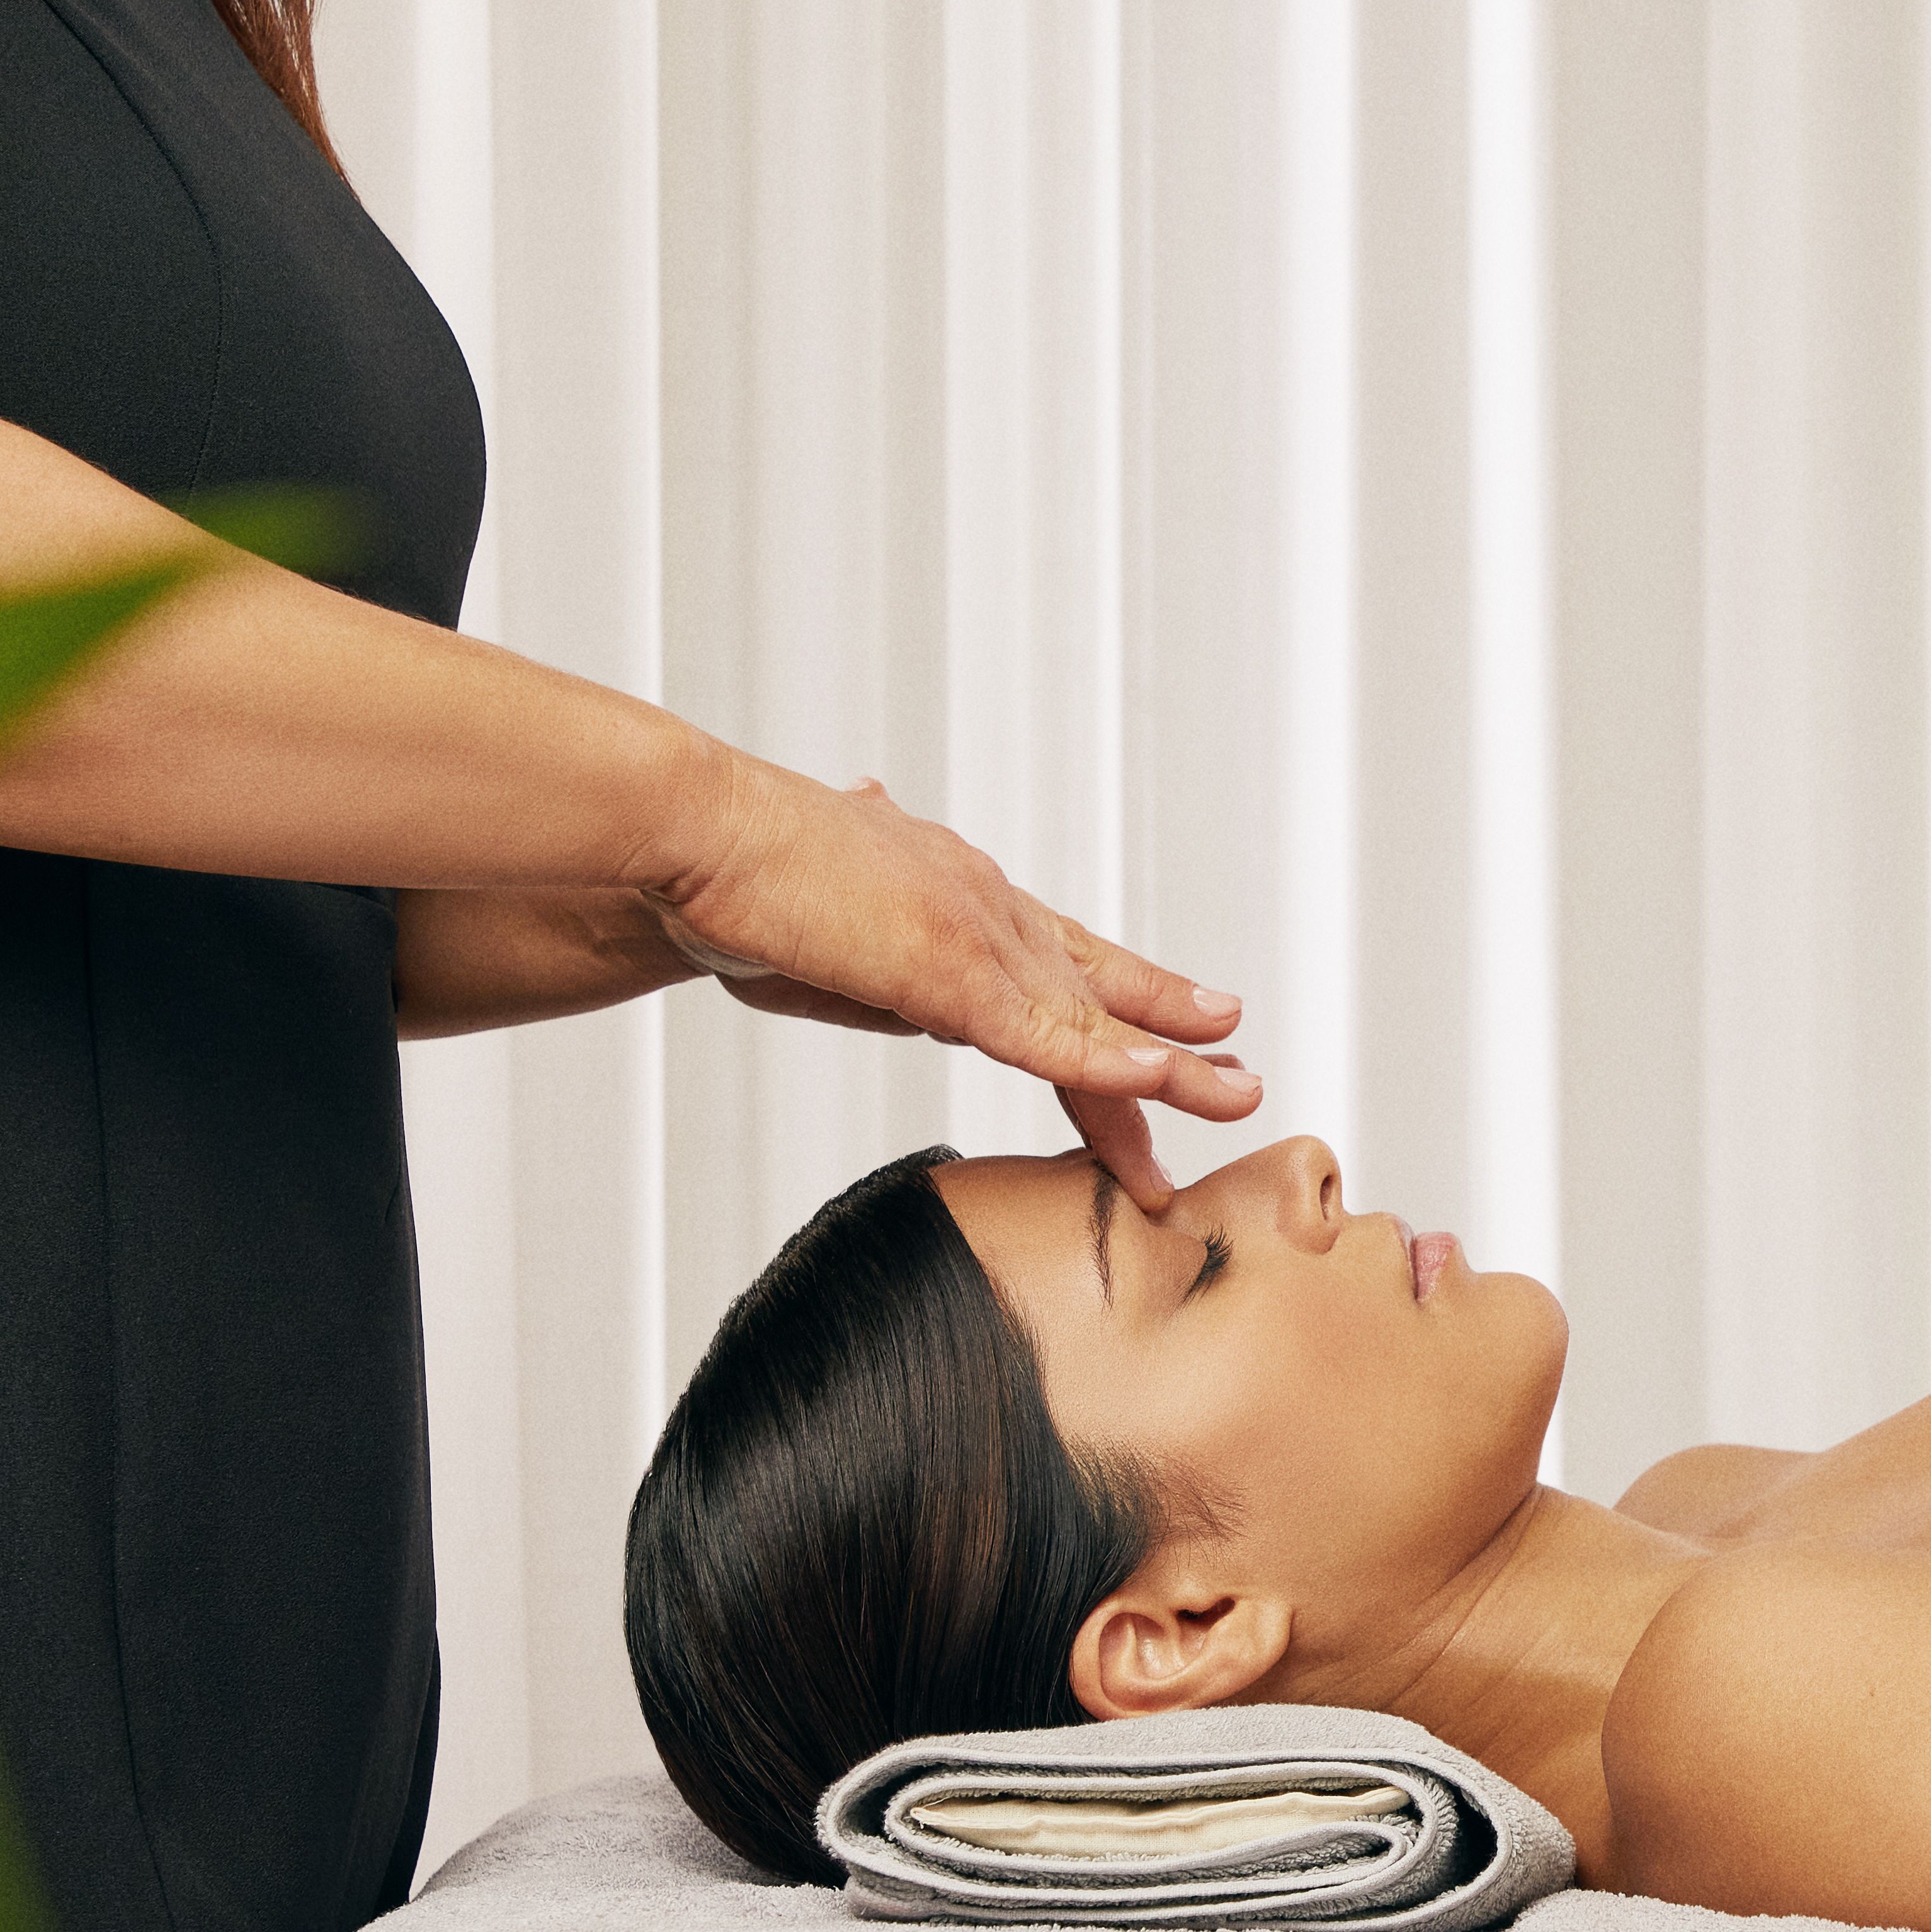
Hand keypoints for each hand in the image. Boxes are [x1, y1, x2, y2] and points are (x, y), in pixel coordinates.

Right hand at [639, 758, 1258, 1210]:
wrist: (694, 840)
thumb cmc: (740, 883)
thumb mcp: (827, 918)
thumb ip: (873, 921)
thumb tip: (881, 863)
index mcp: (959, 898)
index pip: (1061, 961)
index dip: (1126, 999)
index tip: (1181, 1027)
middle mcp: (986, 909)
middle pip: (1095, 993)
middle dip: (1169, 1040)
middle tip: (1236, 1074)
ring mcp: (975, 938)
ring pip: (1091, 1020)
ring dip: (1168, 1066)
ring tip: (1235, 1091)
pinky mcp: (949, 973)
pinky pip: (1046, 1034)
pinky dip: (1110, 1064)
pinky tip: (1161, 1082)